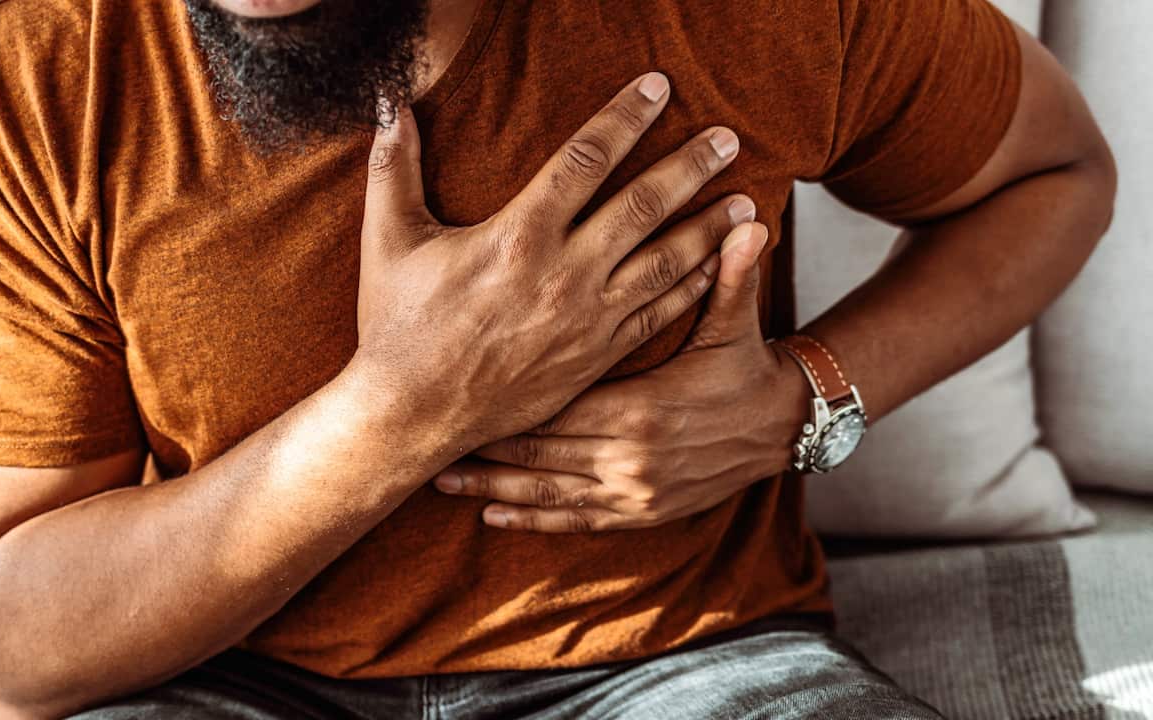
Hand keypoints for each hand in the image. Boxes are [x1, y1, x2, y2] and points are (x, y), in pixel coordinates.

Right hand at [353, 73, 750, 450]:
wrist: (413, 415)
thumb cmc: (397, 328)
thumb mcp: (388, 242)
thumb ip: (394, 169)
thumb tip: (391, 106)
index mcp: (518, 235)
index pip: (584, 159)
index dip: (624, 117)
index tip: (657, 88)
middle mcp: (563, 273)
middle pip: (643, 204)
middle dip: (690, 166)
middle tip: (728, 138)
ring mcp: (586, 319)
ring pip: (663, 262)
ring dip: (707, 228)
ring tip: (744, 202)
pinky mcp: (595, 356)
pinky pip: (656, 315)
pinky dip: (689, 288)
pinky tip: (714, 268)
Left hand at [431, 212, 811, 531]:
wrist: (785, 428)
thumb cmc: (748, 367)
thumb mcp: (735, 323)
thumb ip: (729, 275)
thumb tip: (747, 220)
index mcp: (639, 408)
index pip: (553, 401)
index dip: (502, 400)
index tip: (456, 389)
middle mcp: (629, 457)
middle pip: (537, 449)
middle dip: (483, 444)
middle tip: (427, 435)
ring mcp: (634, 492)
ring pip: (547, 490)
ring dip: (493, 487)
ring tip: (442, 481)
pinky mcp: (642, 514)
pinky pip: (576, 520)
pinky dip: (533, 517)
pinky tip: (493, 515)